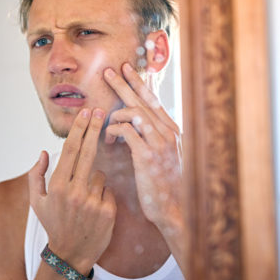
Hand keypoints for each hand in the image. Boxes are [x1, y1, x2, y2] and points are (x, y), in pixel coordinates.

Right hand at [28, 109, 116, 274]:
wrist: (70, 254)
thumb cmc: (53, 224)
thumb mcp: (36, 201)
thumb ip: (36, 175)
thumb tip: (43, 152)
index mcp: (57, 185)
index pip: (69, 150)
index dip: (79, 129)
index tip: (85, 112)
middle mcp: (74, 191)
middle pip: (87, 151)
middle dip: (94, 128)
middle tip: (100, 111)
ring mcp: (92, 201)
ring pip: (100, 173)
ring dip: (94, 179)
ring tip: (85, 198)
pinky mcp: (108, 211)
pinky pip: (108, 190)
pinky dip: (103, 194)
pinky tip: (95, 208)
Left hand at [102, 63, 182, 234]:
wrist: (174, 210)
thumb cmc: (164, 186)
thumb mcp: (162, 157)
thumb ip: (151, 138)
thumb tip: (133, 122)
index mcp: (172, 131)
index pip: (154, 99)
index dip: (139, 83)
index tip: (127, 69)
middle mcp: (168, 133)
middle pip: (142, 100)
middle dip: (123, 84)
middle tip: (108, 71)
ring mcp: (159, 143)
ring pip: (133, 112)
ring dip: (114, 115)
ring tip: (105, 123)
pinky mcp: (147, 156)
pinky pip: (126, 131)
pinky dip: (113, 131)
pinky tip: (108, 140)